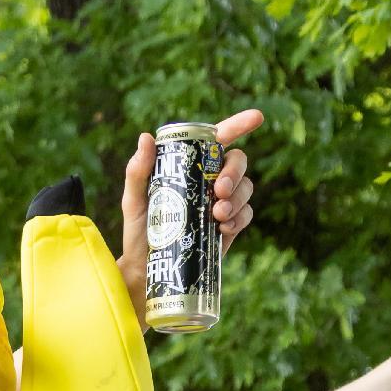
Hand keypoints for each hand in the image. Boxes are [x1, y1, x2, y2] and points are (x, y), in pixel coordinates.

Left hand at [118, 108, 261, 323]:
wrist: (148, 272)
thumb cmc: (138, 232)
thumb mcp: (133, 201)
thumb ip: (137, 171)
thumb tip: (146, 138)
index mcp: (190, 166)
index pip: (218, 140)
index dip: (239, 125)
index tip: (257, 118)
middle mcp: (209, 181)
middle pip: (238, 163)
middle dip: (235, 172)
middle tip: (219, 189)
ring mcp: (221, 205)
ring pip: (246, 189)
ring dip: (238, 197)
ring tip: (218, 214)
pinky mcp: (228, 229)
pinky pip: (246, 216)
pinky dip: (240, 218)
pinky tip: (223, 227)